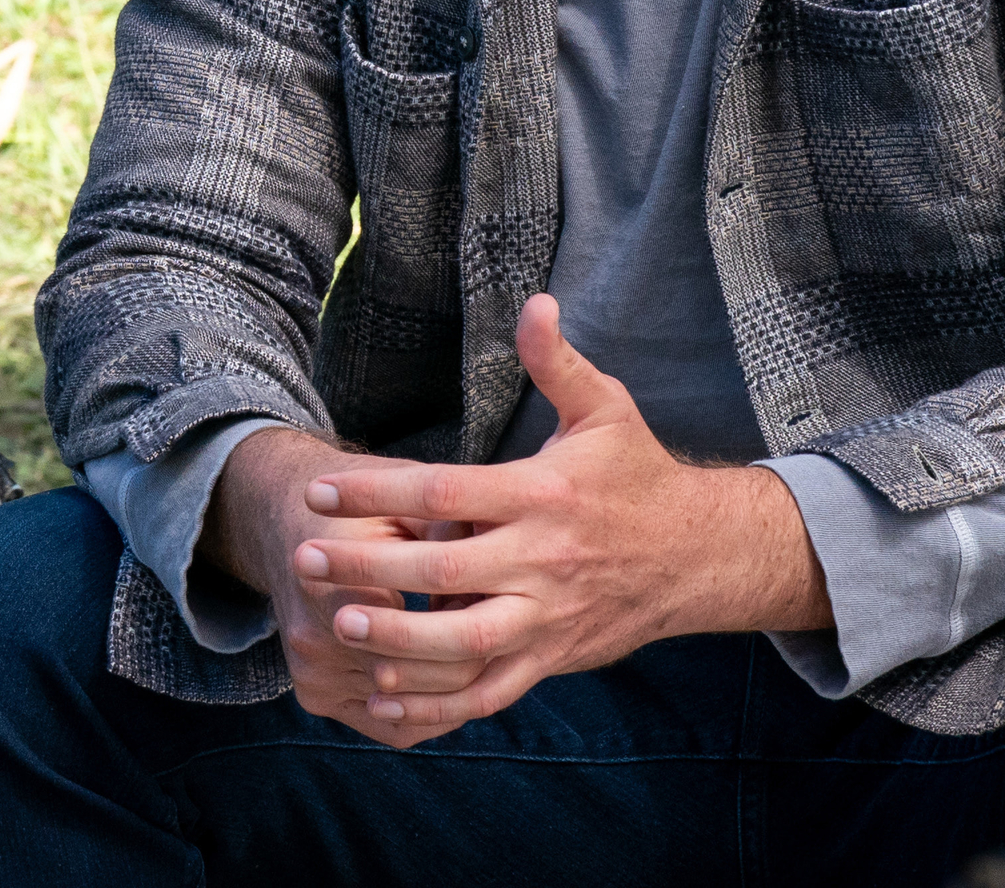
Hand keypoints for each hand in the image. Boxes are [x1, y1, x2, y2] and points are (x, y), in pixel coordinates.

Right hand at [198, 428, 486, 750]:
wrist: (289, 527)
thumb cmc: (360, 512)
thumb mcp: (404, 502)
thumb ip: (452, 532)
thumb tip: (505, 573)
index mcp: (329, 578)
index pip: (434, 629)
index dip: (480, 610)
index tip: (494, 587)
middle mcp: (312, 636)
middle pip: (431, 675)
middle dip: (475, 650)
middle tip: (496, 617)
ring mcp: (311, 673)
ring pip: (417, 706)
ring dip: (453, 678)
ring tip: (471, 638)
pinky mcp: (315, 696)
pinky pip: (396, 728)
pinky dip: (431, 709)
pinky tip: (449, 675)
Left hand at [290, 294, 829, 737]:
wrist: (699, 555)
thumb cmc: (637, 475)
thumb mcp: (606, 409)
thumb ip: (559, 362)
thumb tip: (536, 303)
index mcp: (543, 493)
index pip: (447, 490)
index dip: (379, 490)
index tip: (321, 490)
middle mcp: (543, 559)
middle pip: (444, 568)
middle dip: (369, 565)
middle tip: (304, 559)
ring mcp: (547, 616)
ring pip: (466, 641)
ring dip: (400, 639)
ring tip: (340, 629)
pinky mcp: (551, 657)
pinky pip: (489, 690)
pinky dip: (439, 702)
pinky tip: (385, 695)